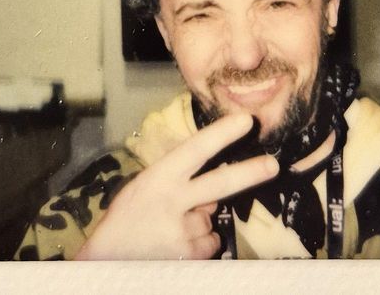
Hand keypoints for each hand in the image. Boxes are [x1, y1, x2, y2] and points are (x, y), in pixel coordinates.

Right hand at [74, 113, 277, 259]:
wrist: (106, 258)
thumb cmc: (126, 218)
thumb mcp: (144, 187)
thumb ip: (177, 182)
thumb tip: (212, 190)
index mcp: (158, 177)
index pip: (195, 150)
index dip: (222, 134)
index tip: (245, 120)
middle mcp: (172, 201)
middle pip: (219, 183)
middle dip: (250, 173)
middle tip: (273, 166)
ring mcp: (181, 230)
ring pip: (211, 218)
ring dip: (200, 222)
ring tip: (172, 228)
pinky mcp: (187, 255)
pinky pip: (210, 243)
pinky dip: (200, 244)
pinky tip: (177, 243)